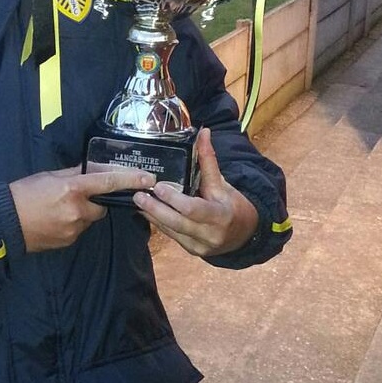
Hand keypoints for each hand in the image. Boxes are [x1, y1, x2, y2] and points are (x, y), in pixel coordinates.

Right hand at [10, 166, 155, 252]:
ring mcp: (73, 229)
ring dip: (81, 213)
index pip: (108, 182)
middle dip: (95, 201)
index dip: (131, 180)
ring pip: (89, 219)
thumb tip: (93, 171)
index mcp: (72, 188)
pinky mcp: (67, 242)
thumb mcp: (49, 176)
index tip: (149, 178)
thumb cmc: (23, 193)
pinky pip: (78, 230)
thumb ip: (73, 174)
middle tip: (75, 196)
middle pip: (102, 206)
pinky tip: (53, 220)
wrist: (4, 223)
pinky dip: (71, 224)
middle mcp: (77, 210)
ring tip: (57, 209)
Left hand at [133, 128, 258, 256]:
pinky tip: (145, 212)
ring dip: (153, 215)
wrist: (244, 234)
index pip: (193, 209)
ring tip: (137, 201)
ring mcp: (199, 245)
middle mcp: (210, 234)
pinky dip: (158, 223)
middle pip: (177, 223)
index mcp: (220, 215)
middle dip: (156, 209)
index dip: (174, 200)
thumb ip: (209, 160)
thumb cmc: (232, 205)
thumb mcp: (223, 183)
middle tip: (138, 196)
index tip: (159, 188)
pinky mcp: (191, 250)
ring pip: (171, 231)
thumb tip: (203, 133)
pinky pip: (171, 236)